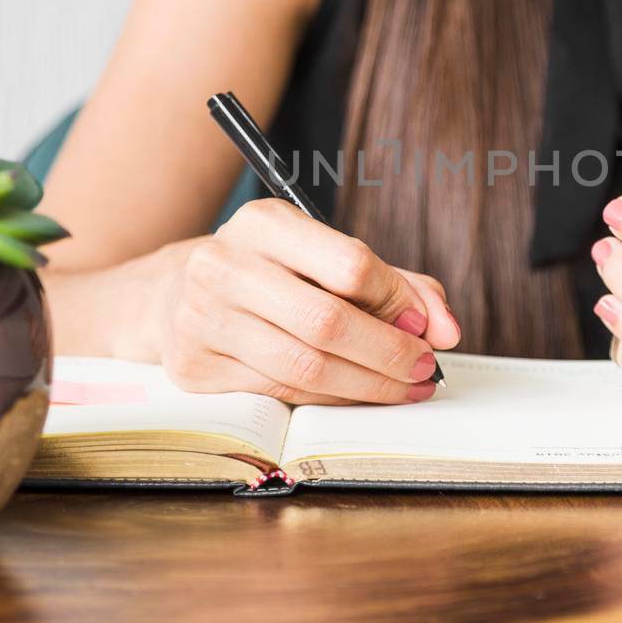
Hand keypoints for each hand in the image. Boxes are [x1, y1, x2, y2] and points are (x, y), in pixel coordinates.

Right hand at [165, 198, 459, 402]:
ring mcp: (202, 319)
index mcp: (263, 223)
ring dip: (368, 385)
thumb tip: (445, 329)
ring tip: (404, 387)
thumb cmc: (273, 275)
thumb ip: (397, 285)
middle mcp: (223, 265)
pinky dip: (331, 399)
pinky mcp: (194, 367)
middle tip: (425, 368)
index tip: (426, 326)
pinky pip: (281, 394)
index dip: (398, 302)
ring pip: (305, 367)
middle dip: (389, 353)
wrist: (176, 294)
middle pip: (327, 321)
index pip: (348, 264)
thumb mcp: (326, 257)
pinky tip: (358, 394)